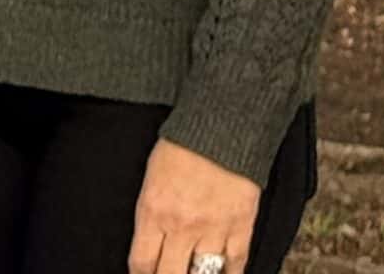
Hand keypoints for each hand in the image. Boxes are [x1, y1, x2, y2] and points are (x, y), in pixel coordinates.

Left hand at [129, 136, 259, 273]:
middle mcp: (182, 226)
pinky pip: (236, 265)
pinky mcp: (241, 226)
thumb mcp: (151, 178)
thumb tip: (151, 243)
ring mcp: (213, 229)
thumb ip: (151, 214)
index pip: (142, 263)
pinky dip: (230, 273)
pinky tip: (224, 273)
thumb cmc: (182, 145)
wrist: (220, 125)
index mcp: (154, 211)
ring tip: (193, 272)